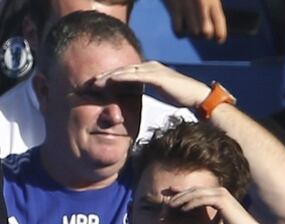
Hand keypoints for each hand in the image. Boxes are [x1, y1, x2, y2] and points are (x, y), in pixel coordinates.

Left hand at [92, 61, 210, 109]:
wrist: (197, 96)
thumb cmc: (180, 96)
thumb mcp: (158, 92)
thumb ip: (146, 90)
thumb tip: (133, 97)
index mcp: (149, 69)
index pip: (124, 72)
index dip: (108, 78)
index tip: (94, 85)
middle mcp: (149, 66)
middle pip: (121, 70)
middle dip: (103, 76)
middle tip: (87, 83)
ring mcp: (153, 70)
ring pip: (125, 72)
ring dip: (108, 77)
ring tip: (93, 83)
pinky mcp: (156, 76)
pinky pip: (135, 76)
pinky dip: (121, 78)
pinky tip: (109, 81)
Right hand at [161, 0, 227, 42]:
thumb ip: (211, 5)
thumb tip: (213, 23)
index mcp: (212, 0)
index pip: (219, 22)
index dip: (220, 34)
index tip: (218, 39)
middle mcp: (201, 5)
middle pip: (206, 32)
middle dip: (203, 35)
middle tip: (200, 30)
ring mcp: (187, 7)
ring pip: (192, 33)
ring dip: (191, 33)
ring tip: (189, 28)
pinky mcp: (174, 9)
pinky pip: (178, 30)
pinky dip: (179, 32)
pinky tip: (180, 27)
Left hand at [166, 186, 265, 223]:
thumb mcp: (219, 217)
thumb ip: (210, 212)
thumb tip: (198, 214)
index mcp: (219, 194)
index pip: (197, 190)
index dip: (182, 191)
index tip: (169, 193)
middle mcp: (220, 191)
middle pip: (194, 189)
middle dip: (179, 193)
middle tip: (165, 197)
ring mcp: (221, 194)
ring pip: (196, 193)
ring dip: (182, 199)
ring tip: (171, 205)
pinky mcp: (221, 200)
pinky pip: (202, 200)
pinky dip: (191, 204)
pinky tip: (183, 210)